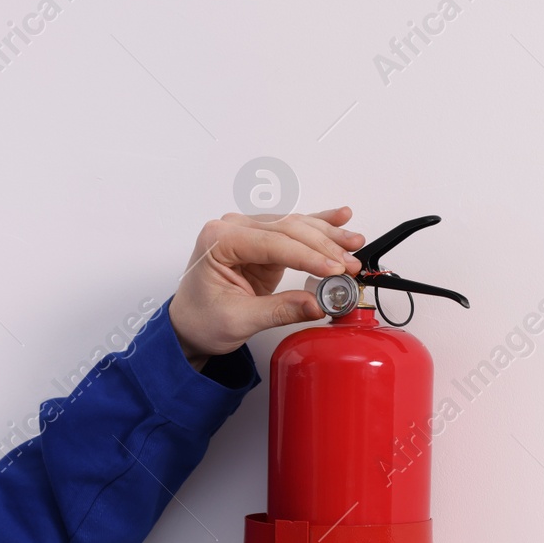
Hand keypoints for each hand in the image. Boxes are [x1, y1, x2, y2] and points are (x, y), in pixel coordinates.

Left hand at [168, 208, 364, 366]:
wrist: (189, 324)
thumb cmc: (201, 319)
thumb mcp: (238, 320)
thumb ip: (279, 311)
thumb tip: (316, 304)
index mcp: (218, 240)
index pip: (271, 242)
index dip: (307, 256)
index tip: (333, 270)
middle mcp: (232, 228)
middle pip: (288, 228)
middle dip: (323, 246)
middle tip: (349, 265)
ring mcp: (248, 231)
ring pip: (296, 225)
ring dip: (327, 235)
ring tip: (354, 244)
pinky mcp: (263, 242)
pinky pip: (294, 230)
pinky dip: (318, 225)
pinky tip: (341, 218)